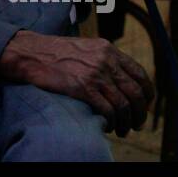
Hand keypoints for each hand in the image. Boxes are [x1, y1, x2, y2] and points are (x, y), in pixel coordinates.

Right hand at [0, 31, 153, 136]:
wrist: (30, 53)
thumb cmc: (55, 52)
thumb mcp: (86, 47)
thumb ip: (105, 59)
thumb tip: (121, 79)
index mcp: (109, 49)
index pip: (140, 74)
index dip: (147, 93)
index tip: (145, 104)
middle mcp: (106, 61)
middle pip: (136, 92)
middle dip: (140, 112)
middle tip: (136, 123)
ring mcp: (95, 74)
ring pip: (124, 105)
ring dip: (127, 122)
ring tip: (123, 129)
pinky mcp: (83, 88)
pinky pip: (107, 110)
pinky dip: (112, 122)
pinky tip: (108, 126)